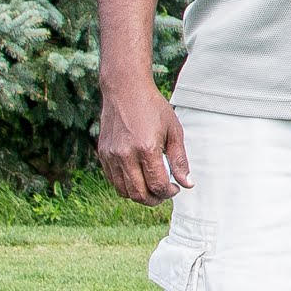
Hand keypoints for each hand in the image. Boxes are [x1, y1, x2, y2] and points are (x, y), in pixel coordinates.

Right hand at [97, 77, 190, 205]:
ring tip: (152, 188)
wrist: (125, 90)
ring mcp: (111, 155)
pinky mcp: (102, 153)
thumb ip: (180, 160)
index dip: (169, 193)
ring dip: (139, 195)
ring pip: (124, 191)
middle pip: (139, 194)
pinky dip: (126, 186)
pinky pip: (113, 180)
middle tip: (164, 193)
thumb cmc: (153, 108)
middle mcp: (125, 154)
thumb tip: (187, 184)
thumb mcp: (174, 131)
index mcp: (146, 149)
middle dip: (154, 199)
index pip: (157, 185)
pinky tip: (138, 178)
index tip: (175, 188)